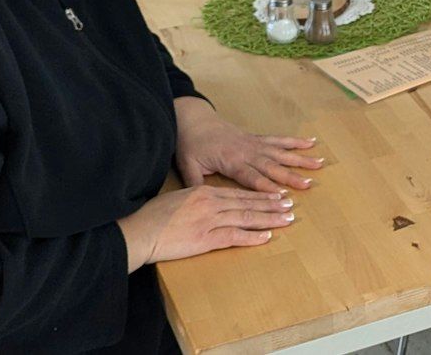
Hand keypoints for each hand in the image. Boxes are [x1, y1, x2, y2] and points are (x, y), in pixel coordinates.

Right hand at [117, 184, 294, 271]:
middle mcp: (211, 203)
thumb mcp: (177, 198)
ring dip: (269, 219)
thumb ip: (195, 198)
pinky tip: (267, 237)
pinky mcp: (206, 238)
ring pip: (246, 217)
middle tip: (290, 205)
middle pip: (247, 203)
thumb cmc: (153, 216)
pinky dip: (252, 237)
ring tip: (286, 219)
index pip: (238, 193)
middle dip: (271, 204)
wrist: (140, 230)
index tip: (275, 195)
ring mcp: (210, 220)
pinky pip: (235, 237)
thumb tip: (204, 200)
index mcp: (204, 192)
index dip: (259, 195)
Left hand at [174, 97, 323, 191]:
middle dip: (291, 177)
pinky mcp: (256, 138)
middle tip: (308, 185)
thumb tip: (201, 203)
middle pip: (273, 166)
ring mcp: (254, 144)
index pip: (253, 177)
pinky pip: (278, 140)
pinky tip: (310, 143)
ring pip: (281, 153)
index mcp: (231, 161)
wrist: (193, 119)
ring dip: (300, 159)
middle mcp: (247, 152)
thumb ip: (197, 185)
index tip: (284, 195)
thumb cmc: (191, 143)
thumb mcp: (188, 166)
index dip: (268, 187)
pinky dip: (294, 142)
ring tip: (319, 164)